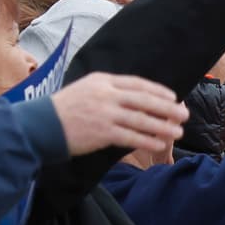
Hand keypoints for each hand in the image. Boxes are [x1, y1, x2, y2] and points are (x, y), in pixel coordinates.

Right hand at [51, 72, 186, 156]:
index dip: (158, 91)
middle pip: (145, 100)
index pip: (137, 83)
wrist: (40, 125)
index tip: (173, 97)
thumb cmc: (63, 110)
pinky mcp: (103, 133)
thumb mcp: (85, 90)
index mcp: (102, 81)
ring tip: (178, 131)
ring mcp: (105, 113)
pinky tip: (160, 143)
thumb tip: (133, 101)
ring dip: (163, 126)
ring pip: (142, 119)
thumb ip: (108, 93)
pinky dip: (148, 140)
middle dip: (168, 108)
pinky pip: (132, 136)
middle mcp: (106, 94)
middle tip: (184, 114)